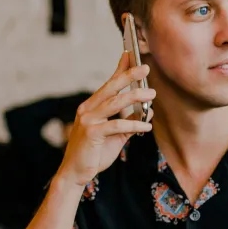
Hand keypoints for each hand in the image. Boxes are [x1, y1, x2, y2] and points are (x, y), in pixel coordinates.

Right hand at [56, 51, 154, 188]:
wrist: (75, 173)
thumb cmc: (94, 153)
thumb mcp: (114, 136)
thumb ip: (129, 123)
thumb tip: (148, 112)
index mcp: (91, 107)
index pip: (108, 84)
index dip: (120, 69)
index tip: (130, 55)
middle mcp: (87, 109)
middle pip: (111, 88)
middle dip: (128, 76)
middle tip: (145, 68)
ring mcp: (88, 120)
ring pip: (115, 103)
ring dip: (135, 97)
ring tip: (152, 95)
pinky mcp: (91, 133)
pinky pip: (116, 125)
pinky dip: (134, 125)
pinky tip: (147, 126)